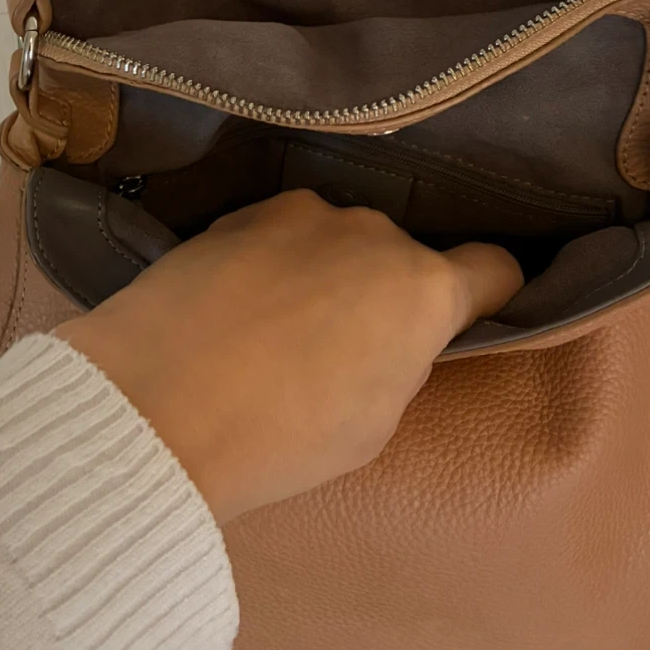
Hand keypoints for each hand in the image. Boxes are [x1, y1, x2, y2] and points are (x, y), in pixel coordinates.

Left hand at [57, 189, 521, 523]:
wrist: (155, 405)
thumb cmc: (279, 435)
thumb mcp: (372, 423)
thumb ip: (400, 363)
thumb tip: (390, 338)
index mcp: (423, 288)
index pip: (494, 268)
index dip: (491, 294)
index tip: (474, 314)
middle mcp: (371, 232)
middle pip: (402, 257)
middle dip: (386, 291)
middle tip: (344, 348)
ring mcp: (300, 214)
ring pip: (337, 242)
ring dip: (326, 271)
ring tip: (276, 330)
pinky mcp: (237, 214)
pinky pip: (280, 236)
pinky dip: (271, 264)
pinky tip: (235, 311)